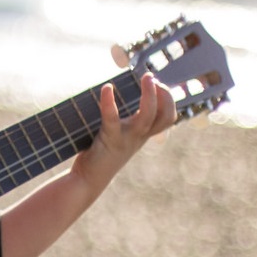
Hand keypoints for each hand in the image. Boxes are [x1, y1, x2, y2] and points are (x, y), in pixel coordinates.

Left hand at [73, 72, 176, 191]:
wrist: (87, 179)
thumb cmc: (99, 154)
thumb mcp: (117, 135)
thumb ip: (122, 120)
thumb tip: (115, 90)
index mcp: (142, 135)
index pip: (167, 118)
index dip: (169, 99)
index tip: (159, 83)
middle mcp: (138, 137)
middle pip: (165, 116)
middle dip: (165, 95)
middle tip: (152, 77)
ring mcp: (126, 139)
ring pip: (147, 117)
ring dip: (149, 95)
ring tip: (146, 77)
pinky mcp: (109, 140)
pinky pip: (112, 119)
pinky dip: (109, 102)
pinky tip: (107, 88)